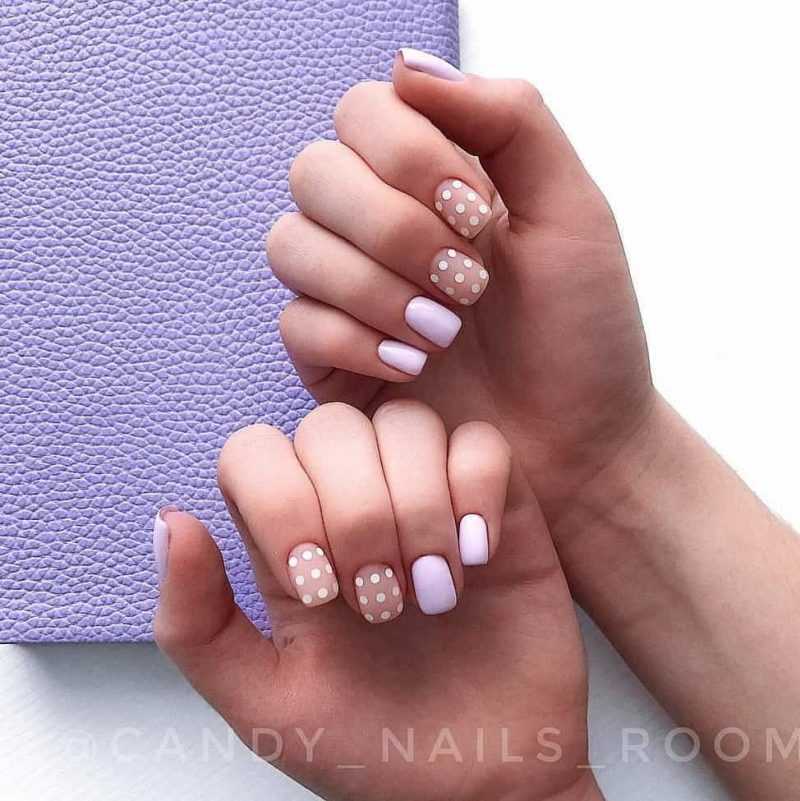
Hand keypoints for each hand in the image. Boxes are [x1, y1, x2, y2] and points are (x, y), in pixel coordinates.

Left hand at [154, 401, 600, 800]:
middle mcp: (352, 501)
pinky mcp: (495, 502)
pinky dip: (477, 493)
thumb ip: (198, 624)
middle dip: (357, 514)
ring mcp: (426, 493)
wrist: (483, 776)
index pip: (255, 452)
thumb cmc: (372, 743)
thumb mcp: (267, 701)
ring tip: (437, 591)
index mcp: (289, 539)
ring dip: (418, 508)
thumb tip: (170, 523)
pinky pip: (480, 444)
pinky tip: (478, 557)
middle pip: (332, 428)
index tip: (317, 590)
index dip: (280, 502)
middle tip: (381, 602)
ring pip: (406, 424)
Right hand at [267, 50, 653, 528]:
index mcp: (434, 180)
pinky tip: (412, 368)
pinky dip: (354, 340)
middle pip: (314, 173)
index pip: (363, 113)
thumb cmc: (583, 333)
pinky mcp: (331, 358)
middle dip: (391, 227)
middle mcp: (379, 227)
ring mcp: (349, 293)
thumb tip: (406, 64)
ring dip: (372, 286)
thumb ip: (508, 119)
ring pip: (291, 245)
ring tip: (445, 332)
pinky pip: (295, 324)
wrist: (578, 445)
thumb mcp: (571, 209)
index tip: (478, 212)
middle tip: (467, 279)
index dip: (409, 155)